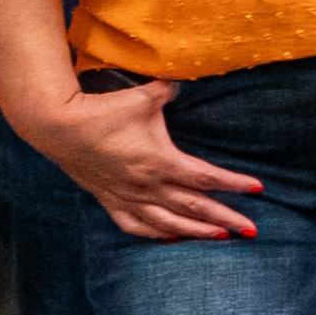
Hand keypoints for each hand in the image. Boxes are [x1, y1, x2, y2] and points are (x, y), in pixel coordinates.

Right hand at [21, 70, 262, 242]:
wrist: (57, 125)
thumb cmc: (103, 109)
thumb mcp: (144, 96)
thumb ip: (171, 89)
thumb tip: (188, 77)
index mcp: (160, 161)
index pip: (206, 178)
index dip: (234, 183)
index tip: (258, 188)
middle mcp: (147, 185)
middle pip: (194, 207)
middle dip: (225, 219)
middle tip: (251, 230)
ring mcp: (127, 196)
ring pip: (168, 223)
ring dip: (196, 232)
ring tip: (220, 237)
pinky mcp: (109, 199)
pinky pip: (135, 225)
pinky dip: (156, 234)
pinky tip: (170, 237)